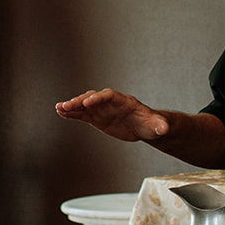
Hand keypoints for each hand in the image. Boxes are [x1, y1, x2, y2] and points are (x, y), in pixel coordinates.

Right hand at [54, 89, 168, 142]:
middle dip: (80, 101)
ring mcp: (102, 109)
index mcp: (124, 101)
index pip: (109, 96)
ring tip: (59, 108)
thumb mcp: (157, 126)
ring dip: (72, 106)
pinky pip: (82, 114)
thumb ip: (159, 125)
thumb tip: (165, 128)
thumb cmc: (152, 124)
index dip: (98, 98)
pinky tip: (61, 113)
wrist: (146, 127)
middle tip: (67, 105)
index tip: (88, 102)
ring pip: (84, 105)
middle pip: (93, 98)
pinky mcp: (97, 117)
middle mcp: (110, 102)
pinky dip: (72, 113)